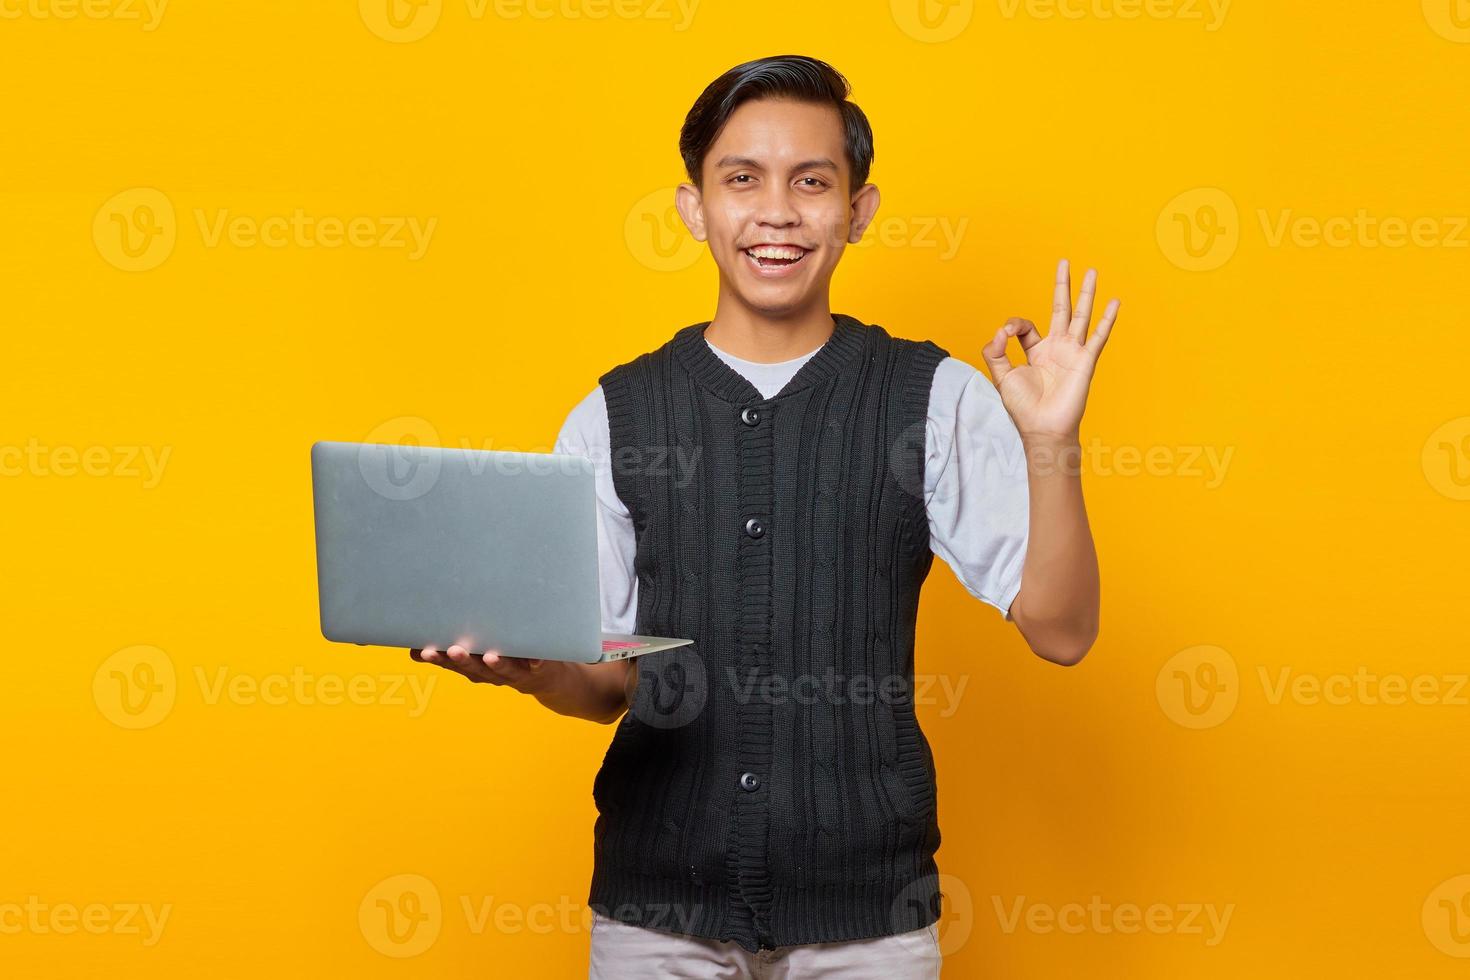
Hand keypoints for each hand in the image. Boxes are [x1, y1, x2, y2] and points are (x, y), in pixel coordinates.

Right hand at [410, 645, 557, 694]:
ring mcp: (516, 672)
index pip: (454, 665)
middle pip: (476, 669)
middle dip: (464, 661)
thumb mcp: (476, 657)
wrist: (545, 679)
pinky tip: (535, 658)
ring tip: (489, 656)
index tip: (425, 651)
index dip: (439, 659)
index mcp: (476, 668)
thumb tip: (413, 650)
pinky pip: (538, 665)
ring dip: (496, 665)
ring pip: (504, 670)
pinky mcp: (539, 668)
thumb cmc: (505, 660)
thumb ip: (451, 652)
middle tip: (452, 650)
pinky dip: (536, 662)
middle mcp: (493, 674)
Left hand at [981, 259, 1119, 440]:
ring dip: (1086, 293)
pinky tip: (1114, 303)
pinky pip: (1098, 337)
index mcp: (1036, 352)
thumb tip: (998, 331)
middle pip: (1060, 309)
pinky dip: (1107, 320)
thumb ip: (995, 352)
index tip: (1004, 334)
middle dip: (1062, 286)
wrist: (1042, 429)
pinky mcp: (1085, 361)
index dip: (1013, 325)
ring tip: (1092, 271)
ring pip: (1080, 316)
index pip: (1026, 327)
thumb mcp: (1001, 376)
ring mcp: (1072, 353)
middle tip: (1064, 263)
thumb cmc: (1024, 408)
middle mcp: (1056, 348)